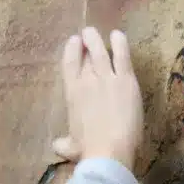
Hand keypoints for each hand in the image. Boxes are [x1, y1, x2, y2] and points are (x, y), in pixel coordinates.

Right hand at [53, 27, 143, 170]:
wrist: (108, 151)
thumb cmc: (88, 150)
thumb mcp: (71, 146)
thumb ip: (64, 142)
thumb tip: (57, 146)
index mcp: (72, 93)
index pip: (69, 64)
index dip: (71, 50)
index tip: (74, 41)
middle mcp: (87, 80)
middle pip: (86, 55)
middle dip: (86, 42)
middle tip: (88, 34)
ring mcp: (106, 78)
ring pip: (101, 51)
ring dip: (97, 39)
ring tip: (97, 32)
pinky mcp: (126, 81)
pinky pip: (122, 56)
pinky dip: (119, 44)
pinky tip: (118, 35)